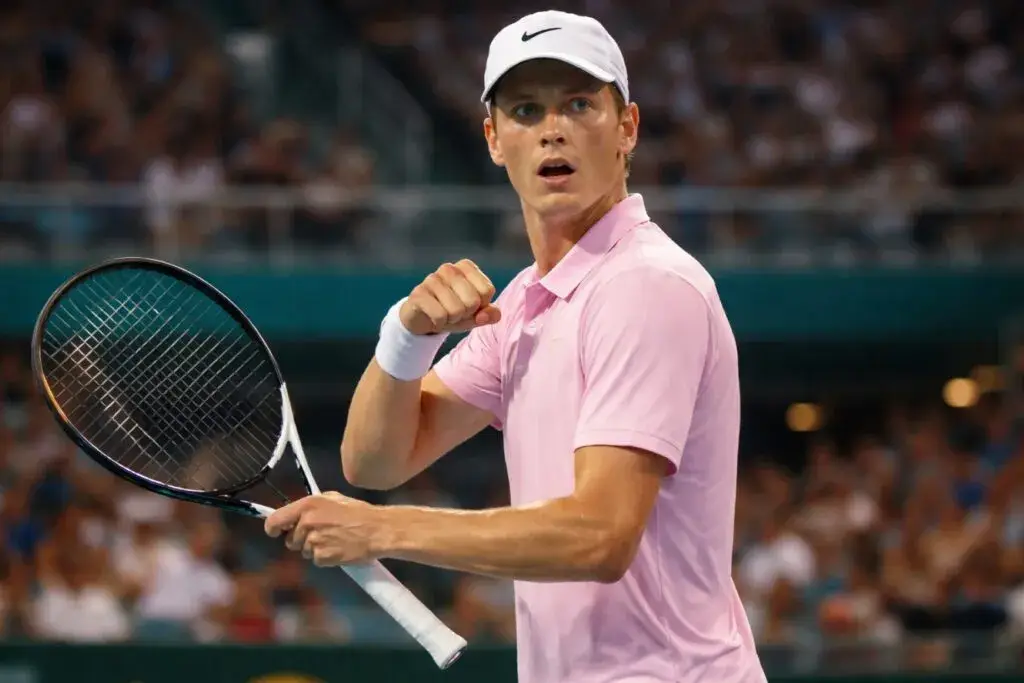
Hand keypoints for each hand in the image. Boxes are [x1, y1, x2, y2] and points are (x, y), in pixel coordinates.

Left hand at [264, 493, 384, 566]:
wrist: (377, 530)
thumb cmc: (358, 513)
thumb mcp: (333, 499)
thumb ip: (311, 506)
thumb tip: (297, 514)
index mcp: (308, 506)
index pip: (275, 520)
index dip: (273, 528)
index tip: (275, 532)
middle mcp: (307, 523)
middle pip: (290, 540)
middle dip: (301, 539)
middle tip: (321, 534)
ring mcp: (313, 542)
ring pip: (304, 551)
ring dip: (315, 548)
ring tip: (334, 540)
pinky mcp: (322, 557)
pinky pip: (316, 560)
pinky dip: (325, 557)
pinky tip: (338, 549)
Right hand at [400, 259, 500, 334]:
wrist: (423, 319)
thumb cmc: (454, 312)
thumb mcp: (476, 314)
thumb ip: (490, 314)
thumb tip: (489, 315)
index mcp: (466, 267)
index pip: (487, 291)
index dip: (480, 306)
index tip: (469, 305)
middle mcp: (449, 268)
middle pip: (473, 301)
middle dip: (466, 314)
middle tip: (455, 311)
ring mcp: (432, 279)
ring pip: (456, 310)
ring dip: (452, 320)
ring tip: (444, 314)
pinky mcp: (418, 294)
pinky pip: (440, 316)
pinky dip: (439, 323)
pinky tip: (433, 317)